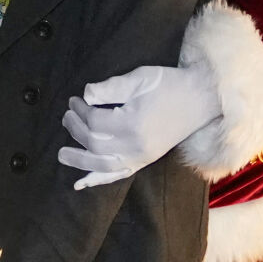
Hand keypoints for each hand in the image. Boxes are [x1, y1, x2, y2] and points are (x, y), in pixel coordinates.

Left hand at [58, 61, 220, 188]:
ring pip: (102, 165)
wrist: (200, 99)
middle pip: (95, 144)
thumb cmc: (169, 85)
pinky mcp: (145, 161)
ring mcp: (141, 157)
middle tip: (66, 116)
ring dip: (80, 160)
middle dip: (75, 130)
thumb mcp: (140, 77)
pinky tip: (82, 184)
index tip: (74, 99)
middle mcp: (136, 146)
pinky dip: (98, 180)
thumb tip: (85, 94)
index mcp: (133, 124)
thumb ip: (111, 87)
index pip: (95, 122)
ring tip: (62, 154)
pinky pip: (118, 175)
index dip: (80, 110)